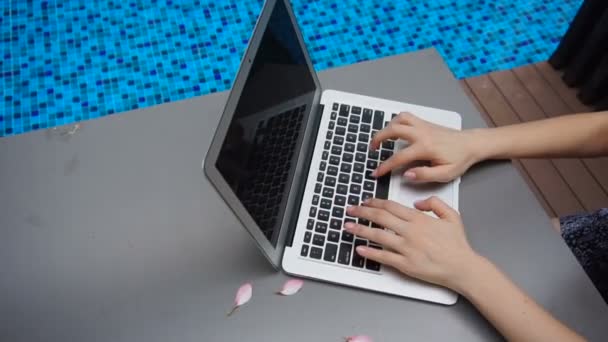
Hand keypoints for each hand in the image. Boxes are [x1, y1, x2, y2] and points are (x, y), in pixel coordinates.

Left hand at [344, 197, 481, 291]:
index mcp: (419, 219)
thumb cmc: (457, 244)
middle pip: (380, 218)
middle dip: (362, 212)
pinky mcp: (406, 264)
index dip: (375, 203)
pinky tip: (359, 249)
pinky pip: (384, 257)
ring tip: (347, 226)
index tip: (365, 202)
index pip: (391, 207)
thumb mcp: (452, 216)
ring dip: (360, 230)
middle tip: (350, 210)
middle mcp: (410, 232)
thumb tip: (417, 202)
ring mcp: (407, 248)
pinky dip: (370, 253)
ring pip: (378, 236)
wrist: (463, 267)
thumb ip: (434, 203)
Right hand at [371, 112, 480, 182]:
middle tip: (372, 149)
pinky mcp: (424, 123)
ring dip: (386, 127)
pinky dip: (395, 121)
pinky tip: (394, 130)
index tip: (376, 173)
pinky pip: (405, 117)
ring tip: (381, 139)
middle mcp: (421, 133)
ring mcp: (422, 126)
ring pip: (398, 119)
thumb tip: (406, 174)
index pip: (398, 157)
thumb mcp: (445, 174)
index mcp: (425, 148)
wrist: (471, 144)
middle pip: (393, 130)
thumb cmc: (459, 159)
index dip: (384, 166)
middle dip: (378, 138)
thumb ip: (425, 175)